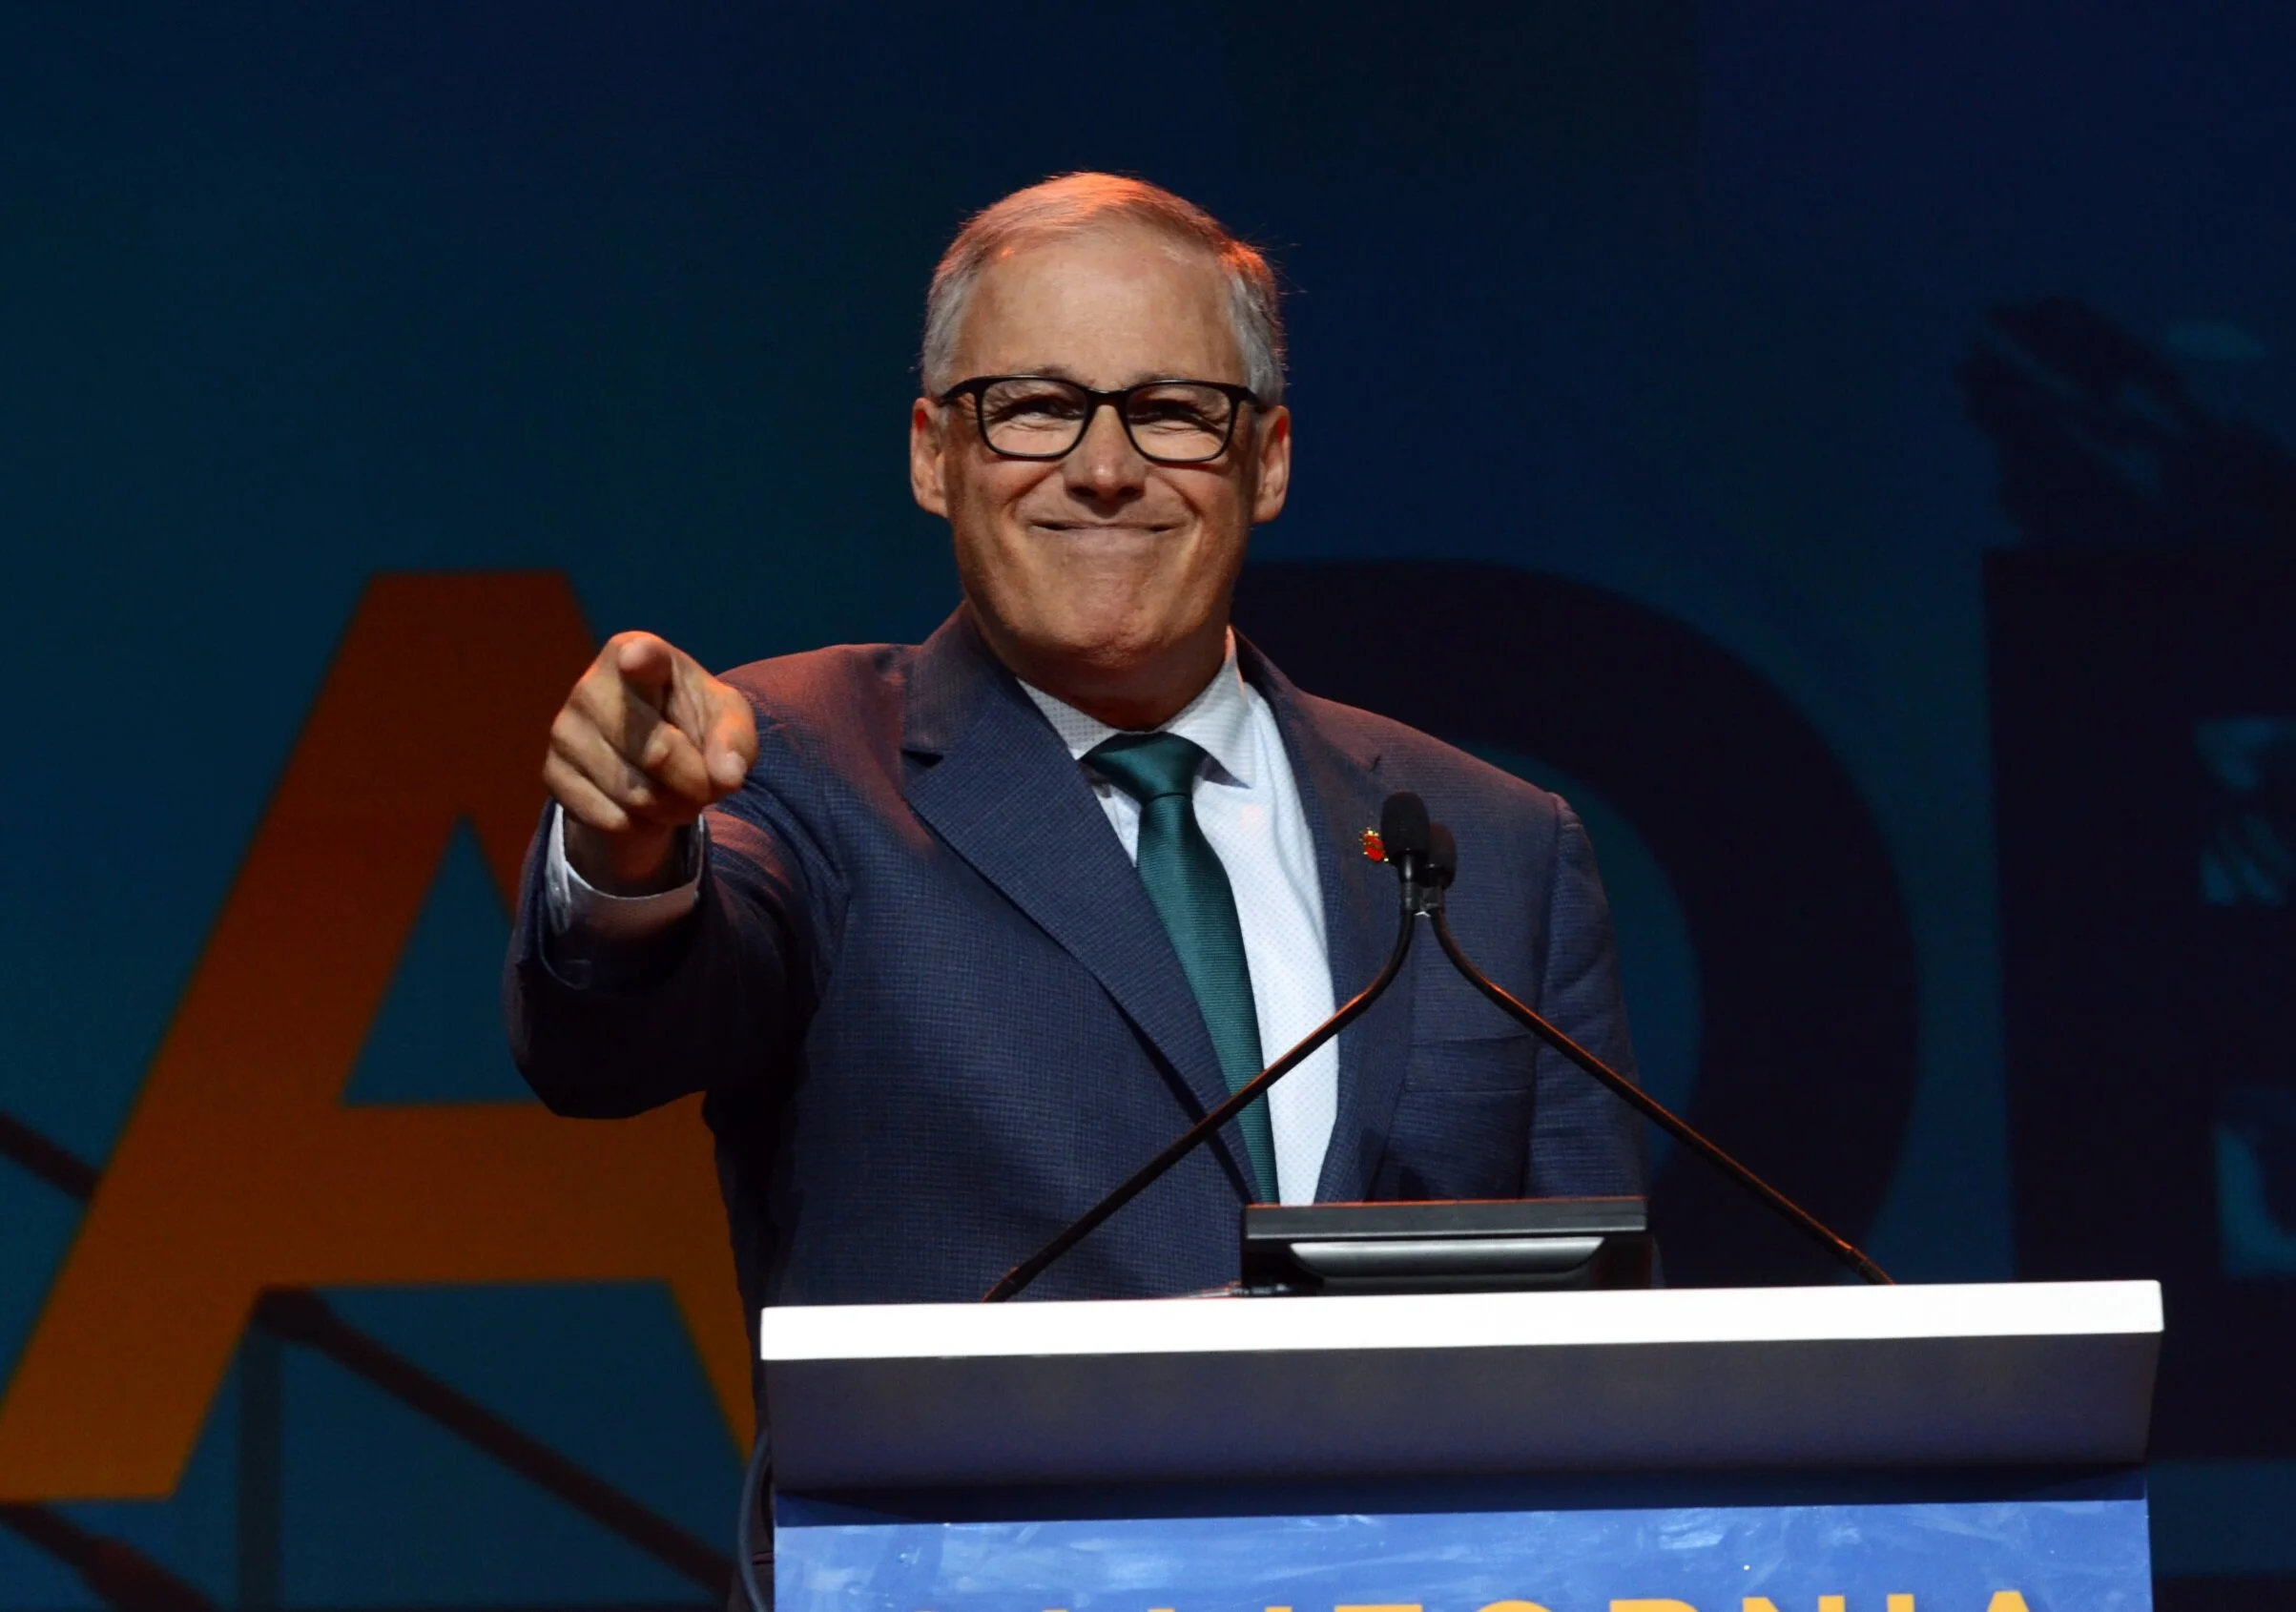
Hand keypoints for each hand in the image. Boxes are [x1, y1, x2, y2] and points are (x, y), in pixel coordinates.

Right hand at [544, 631, 757, 893]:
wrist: (650, 761)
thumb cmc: (694, 722)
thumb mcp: (728, 722)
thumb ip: (735, 742)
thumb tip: (727, 777)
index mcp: (640, 653)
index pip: (642, 657)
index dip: (641, 660)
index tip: (636, 659)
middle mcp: (591, 686)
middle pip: (658, 752)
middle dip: (695, 782)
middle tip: (706, 785)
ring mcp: (565, 729)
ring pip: (634, 793)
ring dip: (672, 808)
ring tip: (679, 794)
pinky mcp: (552, 773)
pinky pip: (611, 819)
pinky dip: (641, 825)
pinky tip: (644, 806)